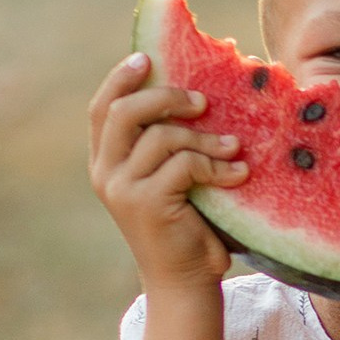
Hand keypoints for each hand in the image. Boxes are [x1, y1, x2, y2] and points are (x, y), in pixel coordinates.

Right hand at [88, 50, 244, 294]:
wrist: (185, 281)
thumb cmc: (188, 225)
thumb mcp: (172, 177)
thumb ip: (169, 143)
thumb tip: (203, 91)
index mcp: (106, 161)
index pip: (102, 108)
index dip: (121, 78)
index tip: (148, 58)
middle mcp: (106, 173)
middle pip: (124, 112)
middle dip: (166, 97)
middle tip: (202, 101)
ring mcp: (123, 189)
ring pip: (161, 137)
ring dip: (205, 137)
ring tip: (234, 146)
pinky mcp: (147, 204)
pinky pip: (184, 165)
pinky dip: (216, 164)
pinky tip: (238, 173)